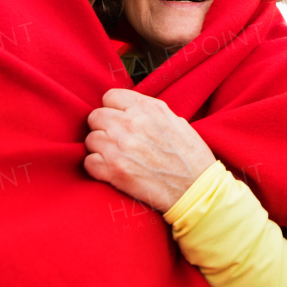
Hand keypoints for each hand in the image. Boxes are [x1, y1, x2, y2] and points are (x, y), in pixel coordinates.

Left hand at [84, 89, 215, 212]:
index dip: (113, 109)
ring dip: (100, 149)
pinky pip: (89, 162)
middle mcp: (131, 123)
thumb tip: (127, 109)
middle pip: (95, 116)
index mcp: (148, 109)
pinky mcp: (114, 171)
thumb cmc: (190, 157)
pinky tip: (112, 171)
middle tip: (115, 141)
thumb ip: (148, 112)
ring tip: (117, 157)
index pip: (110, 96)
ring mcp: (120, 147)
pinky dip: (98, 168)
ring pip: (90, 139)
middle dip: (103, 128)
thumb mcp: (175, 121)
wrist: (197, 190)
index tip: (118, 119)